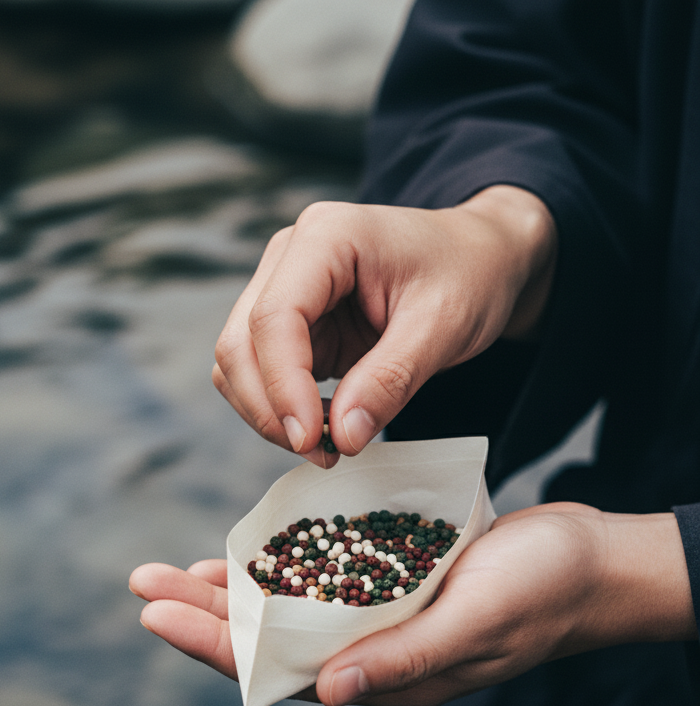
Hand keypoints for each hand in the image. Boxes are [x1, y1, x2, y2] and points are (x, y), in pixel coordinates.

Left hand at [129, 506, 694, 705]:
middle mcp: (368, 652)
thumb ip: (404, 657)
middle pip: (265, 640)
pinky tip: (245, 556)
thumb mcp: (475, 621)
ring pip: (283, 610)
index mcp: (382, 674)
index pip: (277, 670)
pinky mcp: (387, 583)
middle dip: (200, 614)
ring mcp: (375, 618)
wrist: (589, 563)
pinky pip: (317, 580)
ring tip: (171, 572)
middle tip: (140, 583)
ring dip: (228, 591)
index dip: (211, 645)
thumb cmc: (540, 593)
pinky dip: (277, 568)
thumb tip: (328, 691)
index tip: (154, 616)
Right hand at [213, 186, 556, 466]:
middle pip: (240, 344)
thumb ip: (390, 380)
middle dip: (270, 409)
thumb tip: (341, 438)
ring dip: (270, 414)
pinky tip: (326, 425)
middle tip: (323, 455)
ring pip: (239, 364)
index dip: (283, 387)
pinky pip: (261, 375)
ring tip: (329, 445)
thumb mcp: (444, 326)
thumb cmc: (469, 274)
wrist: (480, 257)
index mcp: (326, 237)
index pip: (274, 318)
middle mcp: (290, 257)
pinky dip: (282, 410)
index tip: (311, 441)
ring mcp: (282, 288)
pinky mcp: (288, 323)